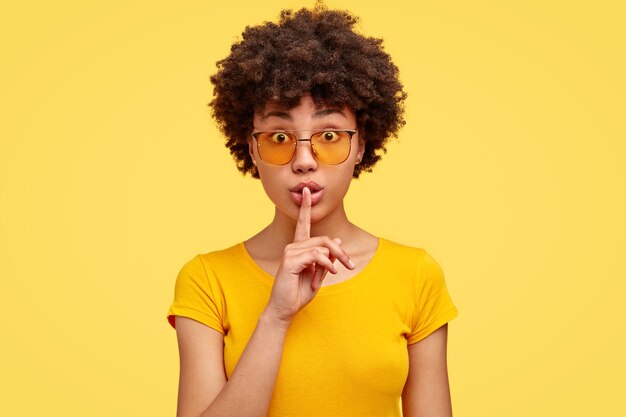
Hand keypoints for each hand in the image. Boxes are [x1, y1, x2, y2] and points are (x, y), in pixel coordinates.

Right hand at [264, 187, 354, 324]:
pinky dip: (327, 263)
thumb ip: (327, 259)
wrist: (285, 309)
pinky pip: (316, 255)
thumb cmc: (298, 293)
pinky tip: (330, 271)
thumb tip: (338, 242)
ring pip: (322, 246)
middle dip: (340, 252)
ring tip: (337, 272)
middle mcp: (293, 246)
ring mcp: (290, 252)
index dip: (305, 208)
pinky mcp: (290, 260)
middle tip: (350, 265)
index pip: (302, 223)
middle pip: (324, 239)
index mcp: (298, 248)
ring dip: (335, 259)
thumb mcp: (318, 275)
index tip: (306, 192)